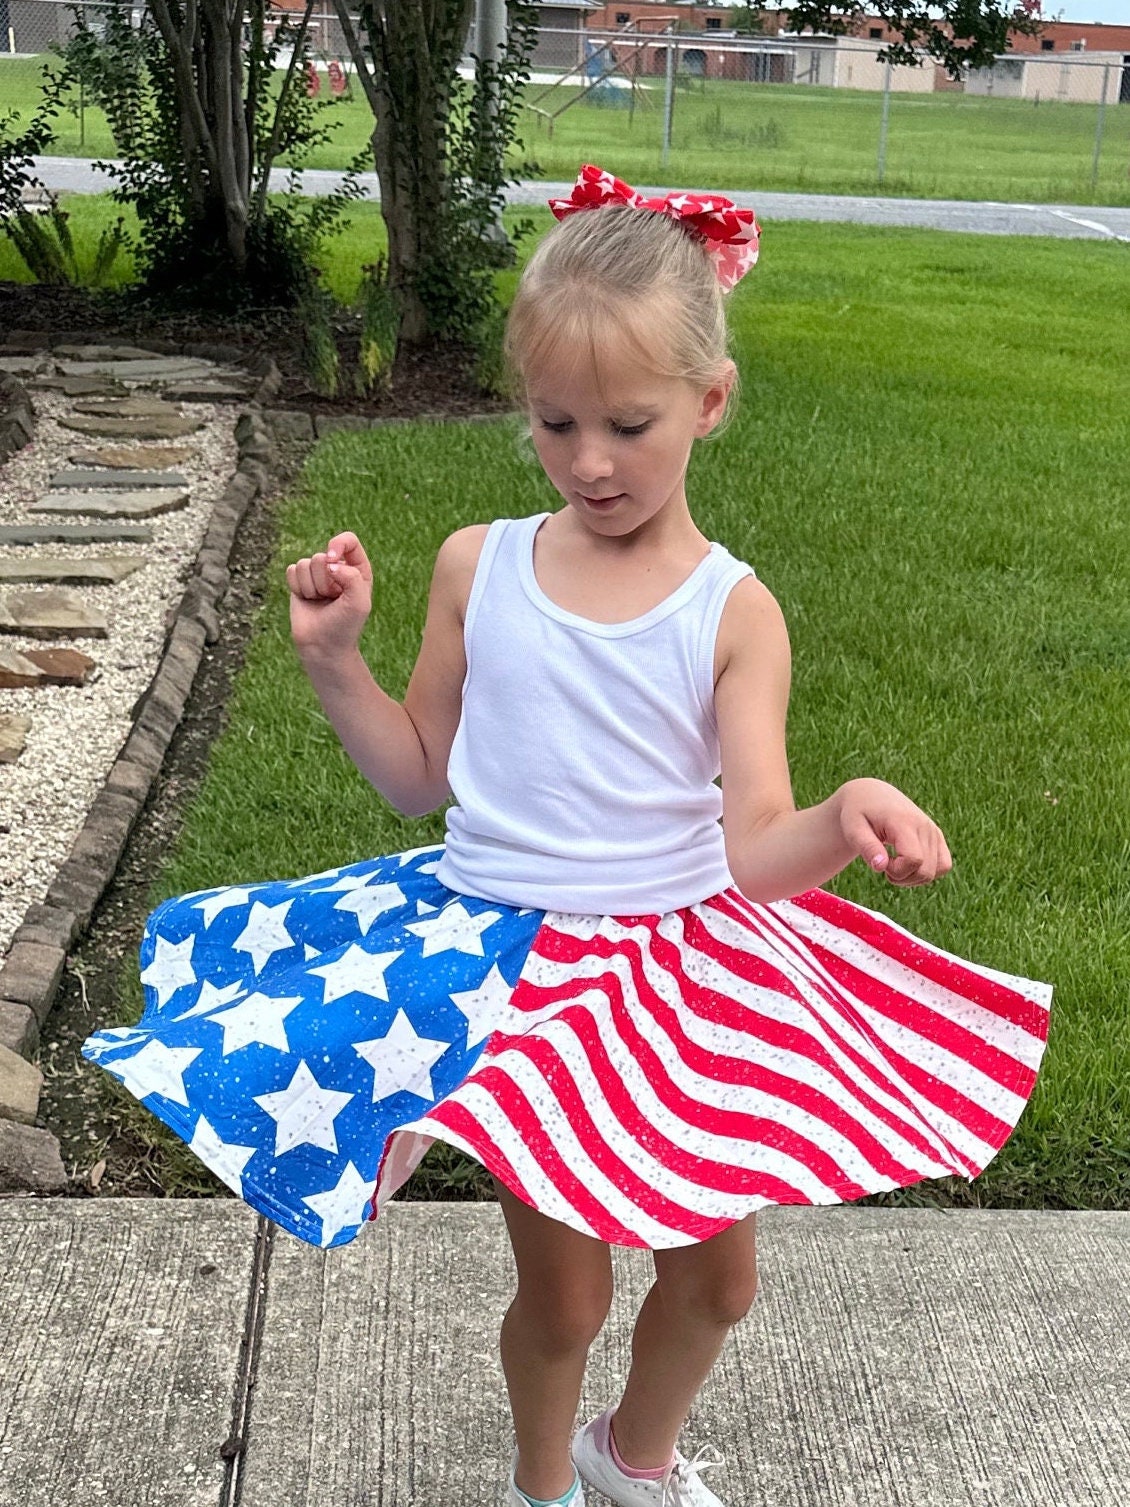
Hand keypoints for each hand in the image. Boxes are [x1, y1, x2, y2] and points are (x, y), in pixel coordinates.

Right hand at [286, 531, 372, 660]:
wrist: (323, 646)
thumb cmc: (345, 626)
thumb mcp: (360, 602)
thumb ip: (351, 576)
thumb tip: (329, 563)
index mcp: (358, 569)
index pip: (348, 540)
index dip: (337, 545)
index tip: (332, 560)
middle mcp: (338, 568)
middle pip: (321, 556)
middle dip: (323, 581)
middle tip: (330, 599)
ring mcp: (317, 574)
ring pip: (304, 564)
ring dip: (310, 587)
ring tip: (319, 601)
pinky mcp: (299, 581)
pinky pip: (291, 570)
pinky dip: (297, 587)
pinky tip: (307, 600)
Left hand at [835, 778, 951, 886]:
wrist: (870, 795)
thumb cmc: (857, 814)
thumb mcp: (853, 830)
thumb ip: (867, 848)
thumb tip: (880, 867)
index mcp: (904, 821)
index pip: (914, 860)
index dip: (896, 871)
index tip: (879, 862)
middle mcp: (924, 825)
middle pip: (925, 871)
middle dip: (902, 878)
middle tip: (884, 864)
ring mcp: (933, 831)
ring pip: (935, 872)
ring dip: (912, 878)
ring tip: (894, 864)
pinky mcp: (937, 836)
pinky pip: (943, 865)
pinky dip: (927, 872)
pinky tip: (907, 865)